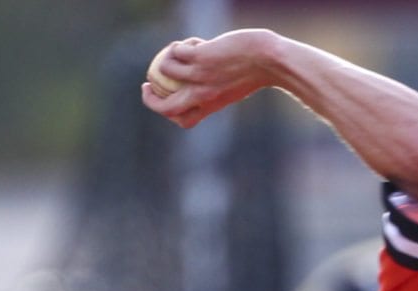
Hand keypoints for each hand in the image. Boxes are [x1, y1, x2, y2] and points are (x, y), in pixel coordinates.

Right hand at [140, 30, 284, 128]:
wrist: (269, 60)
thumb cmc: (256, 73)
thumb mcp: (234, 89)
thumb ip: (216, 91)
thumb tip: (204, 88)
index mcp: (210, 106)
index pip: (183, 120)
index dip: (168, 114)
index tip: (163, 101)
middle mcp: (202, 95)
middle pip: (166, 107)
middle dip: (150, 99)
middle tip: (147, 84)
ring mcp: (200, 76)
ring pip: (165, 71)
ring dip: (165, 60)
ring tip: (176, 51)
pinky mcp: (201, 56)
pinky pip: (178, 51)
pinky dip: (180, 45)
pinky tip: (192, 42)